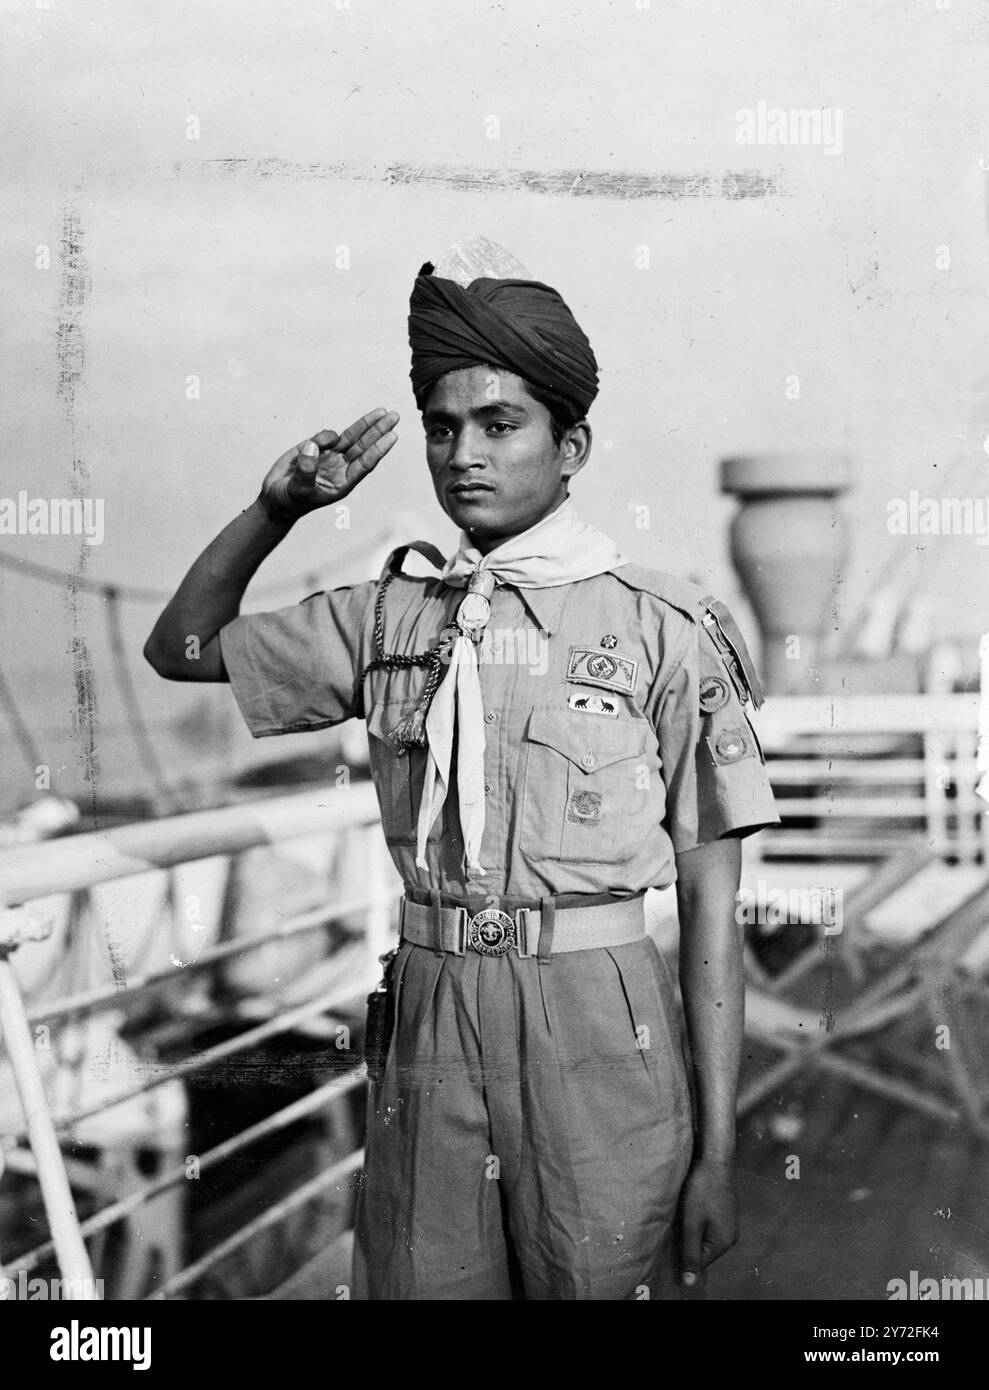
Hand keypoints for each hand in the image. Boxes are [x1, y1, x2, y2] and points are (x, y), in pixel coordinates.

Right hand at [259, 408, 398, 522]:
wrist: (276, 497)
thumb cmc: (291, 499)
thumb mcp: (299, 488)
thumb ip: (306, 469)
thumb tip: (313, 446)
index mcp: (343, 482)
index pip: (365, 463)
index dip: (379, 449)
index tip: (392, 436)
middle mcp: (341, 468)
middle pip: (364, 446)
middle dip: (378, 430)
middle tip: (394, 416)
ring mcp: (330, 457)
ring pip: (352, 437)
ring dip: (366, 424)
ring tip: (382, 411)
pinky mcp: (317, 448)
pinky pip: (326, 437)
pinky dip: (325, 436)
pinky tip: (314, 444)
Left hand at [677, 1156, 737, 1284]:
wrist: (715, 1160)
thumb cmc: (702, 1191)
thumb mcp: (692, 1224)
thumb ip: (691, 1252)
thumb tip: (690, 1283)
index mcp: (724, 1242)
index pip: (701, 1262)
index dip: (684, 1259)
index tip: (670, 1249)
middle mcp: (731, 1235)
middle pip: (705, 1250)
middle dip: (689, 1245)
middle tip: (673, 1232)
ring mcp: (730, 1222)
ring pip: (706, 1237)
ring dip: (692, 1233)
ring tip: (680, 1221)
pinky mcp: (725, 1210)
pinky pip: (710, 1225)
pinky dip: (698, 1222)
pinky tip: (690, 1211)